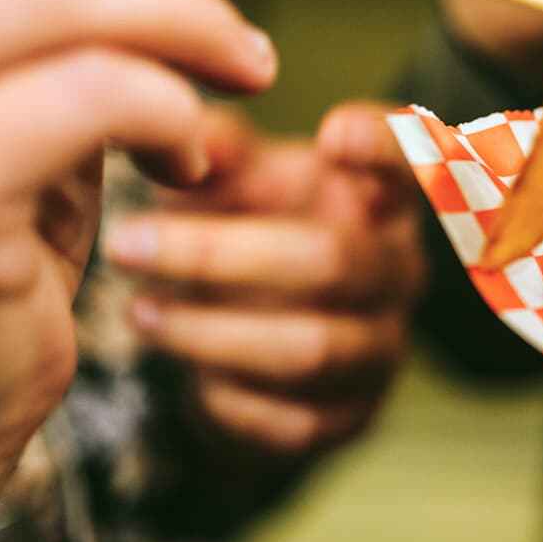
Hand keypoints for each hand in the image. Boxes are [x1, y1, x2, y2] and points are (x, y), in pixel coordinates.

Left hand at [106, 105, 422, 457]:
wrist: (260, 341)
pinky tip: (185, 374)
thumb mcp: (239, 180)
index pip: (417, 163)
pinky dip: (227, 399)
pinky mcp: (351, 418)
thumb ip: (217, 147)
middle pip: (334, 261)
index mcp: (383, 200)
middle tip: (126, 242)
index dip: (386, 150)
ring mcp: (381, 349)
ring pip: (311, 348)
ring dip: (210, 332)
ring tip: (138, 312)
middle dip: (220, 253)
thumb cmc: (256, 229)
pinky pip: (292, 421)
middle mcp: (398, 272)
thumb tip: (178, 120)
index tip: (331, 133)